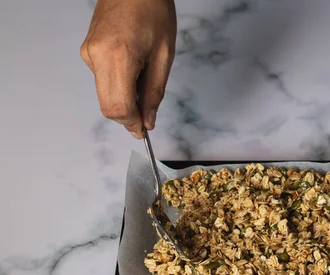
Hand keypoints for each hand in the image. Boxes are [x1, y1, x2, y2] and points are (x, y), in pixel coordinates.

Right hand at [80, 0, 175, 137]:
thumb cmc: (153, 11)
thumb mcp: (164, 56)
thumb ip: (154, 92)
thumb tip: (148, 121)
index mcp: (118, 56)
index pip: (119, 107)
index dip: (132, 124)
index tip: (145, 130)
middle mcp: (97, 57)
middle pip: (107, 107)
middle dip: (128, 117)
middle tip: (147, 117)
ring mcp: (89, 53)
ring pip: (104, 95)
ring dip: (124, 100)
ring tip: (145, 81)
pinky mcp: (88, 51)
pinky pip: (102, 80)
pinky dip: (118, 86)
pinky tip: (134, 70)